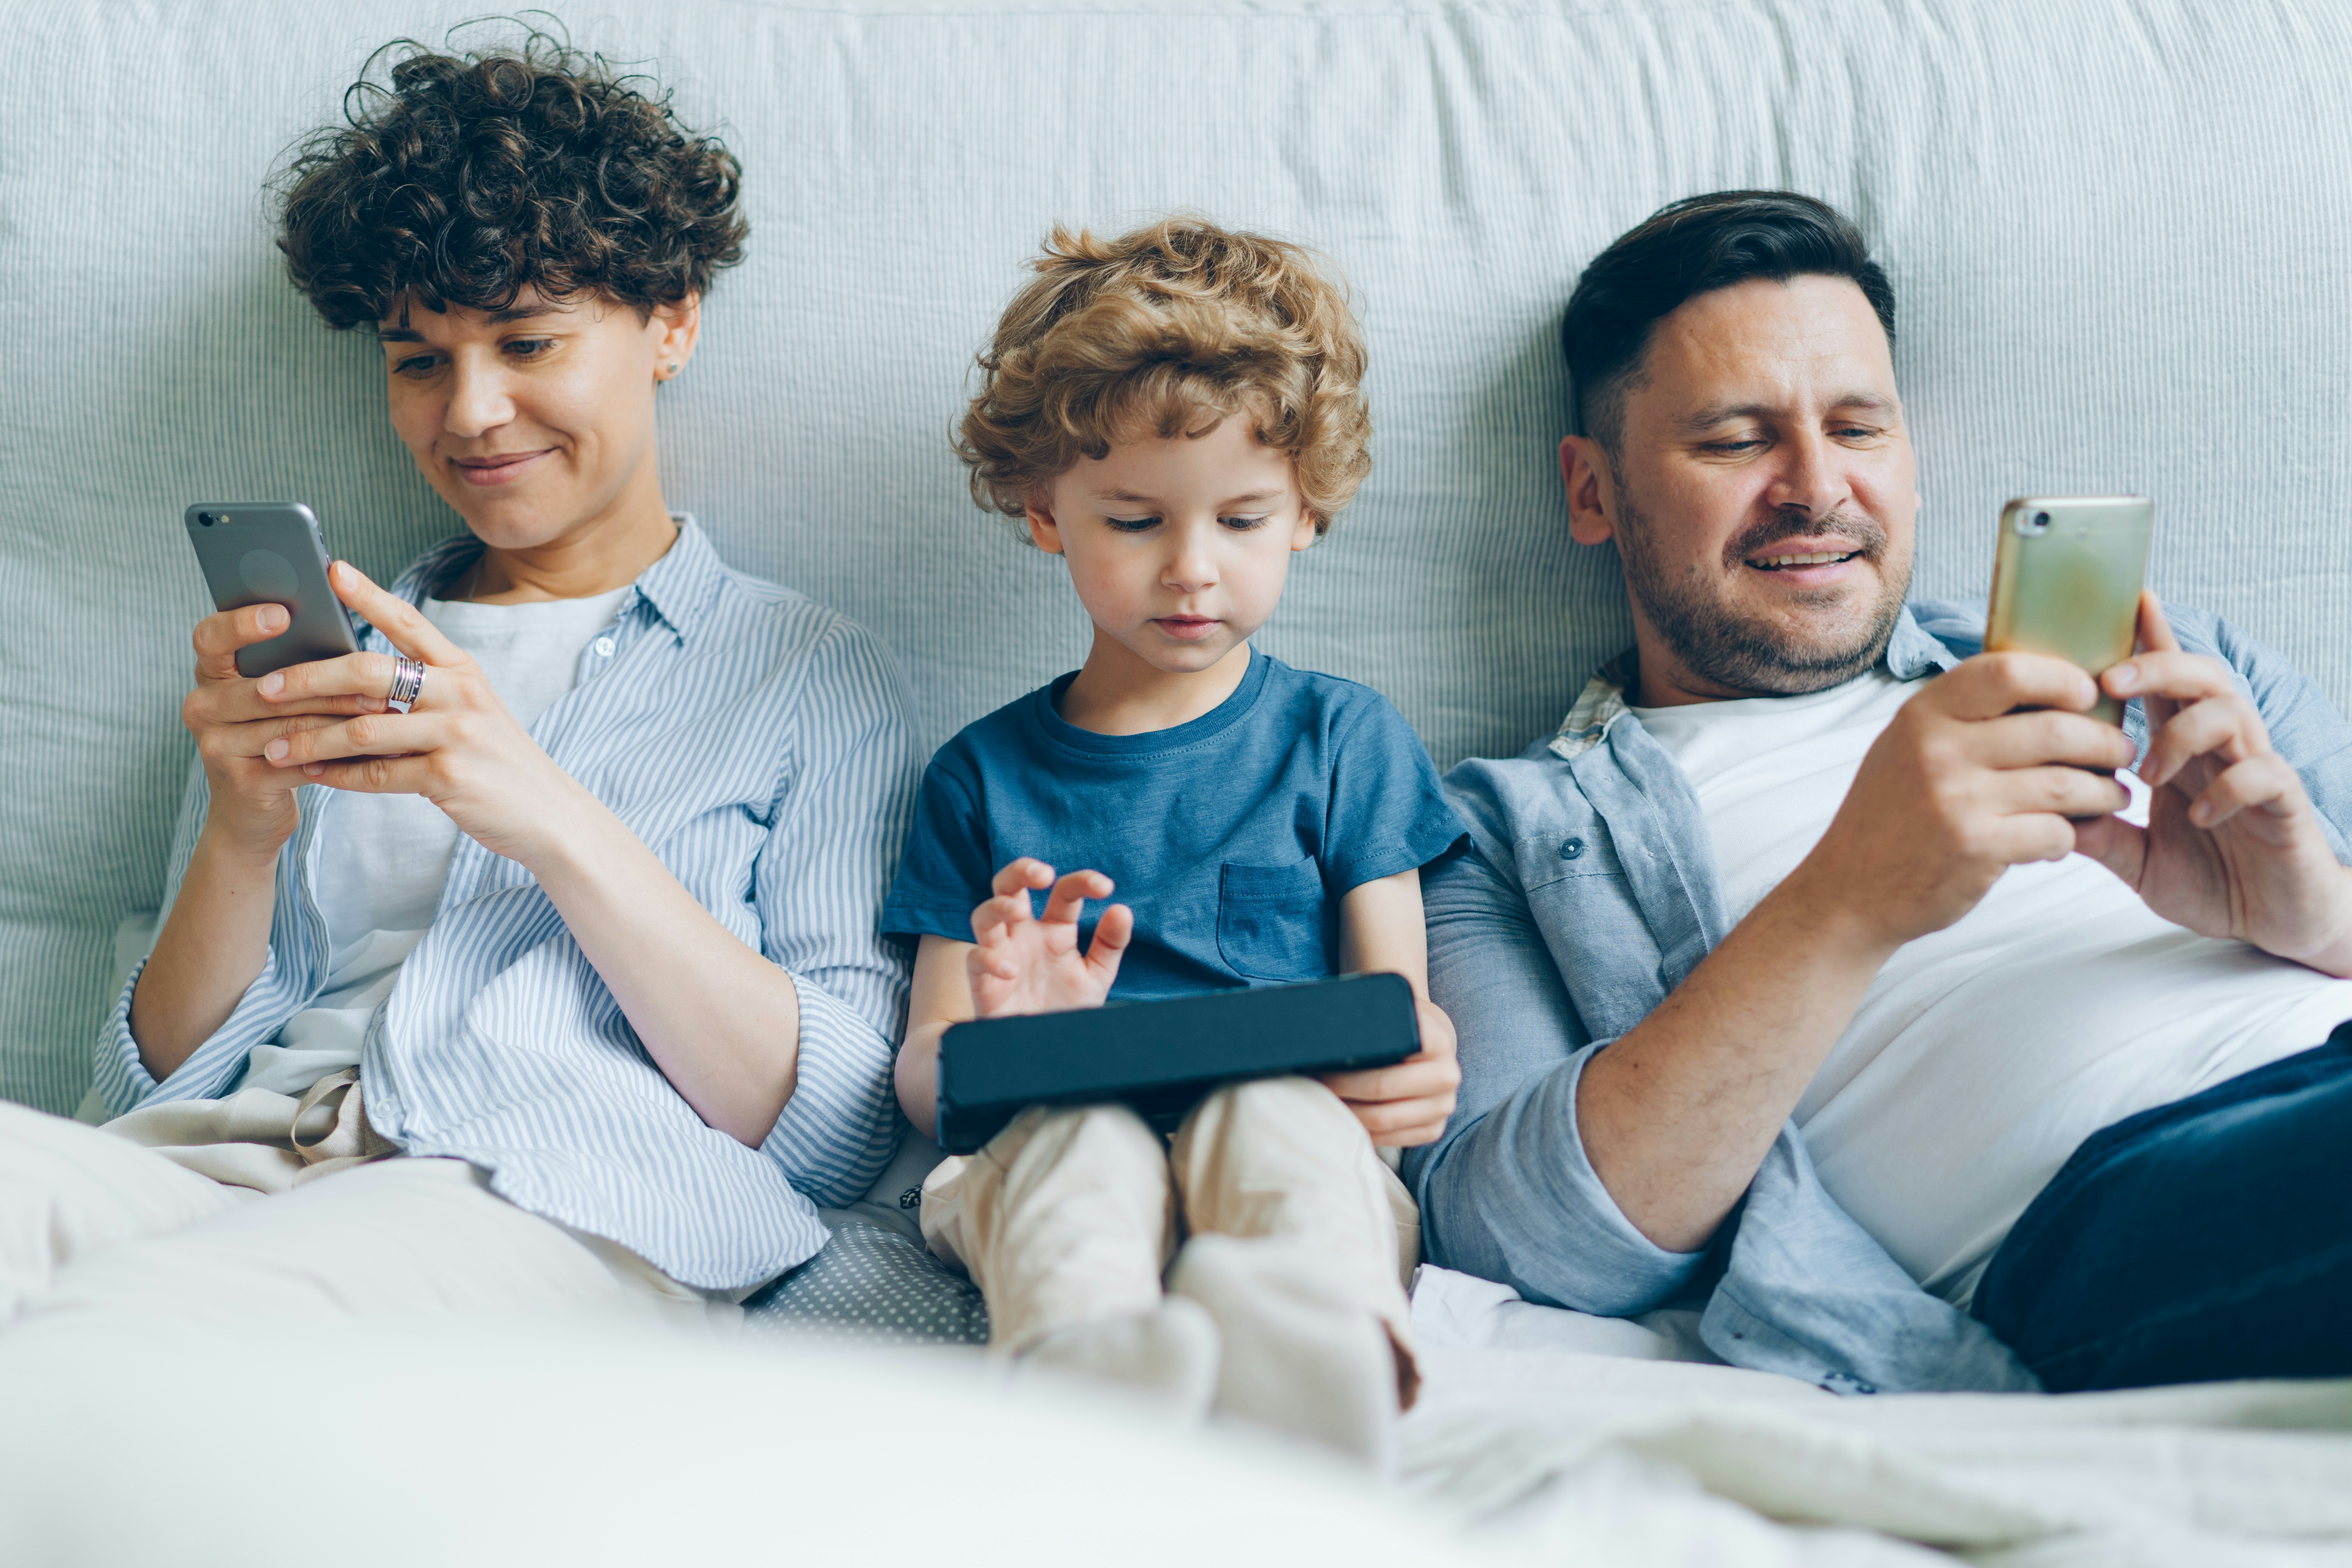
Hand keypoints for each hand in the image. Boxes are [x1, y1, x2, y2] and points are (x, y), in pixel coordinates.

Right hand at [181, 601, 393, 853]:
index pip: (211, 637)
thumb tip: (350, 634)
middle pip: (267, 687)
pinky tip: (374, 749)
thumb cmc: (279, 736)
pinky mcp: (241, 780)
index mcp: (210, 674)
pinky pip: (298, 760)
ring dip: (342, 718)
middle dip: (327, 682)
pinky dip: (339, 754)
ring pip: (289, 724)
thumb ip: (294, 666)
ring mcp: (215, 745)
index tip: (284, 613)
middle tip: (377, 673)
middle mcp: (202, 706)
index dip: (242, 624)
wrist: (251, 811)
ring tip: (386, 709)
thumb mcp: (279, 698)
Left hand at [254, 560, 588, 862]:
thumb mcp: (470, 712)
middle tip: (266, 687)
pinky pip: (378, 774)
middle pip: (370, 672)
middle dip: (311, 678)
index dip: (369, 595)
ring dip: (311, 739)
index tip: (330, 570)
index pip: (409, 621)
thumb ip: (423, 692)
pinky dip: (339, 776)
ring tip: (272, 747)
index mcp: (463, 670)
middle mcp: (461, 693)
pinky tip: (313, 776)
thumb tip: (350, 681)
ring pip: (365, 728)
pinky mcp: (450, 776)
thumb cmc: (497, 760)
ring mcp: (457, 734)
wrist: (548, 814)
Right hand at [965, 858, 1132, 1017]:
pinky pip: (975, 960)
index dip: (1082, 881)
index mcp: (1054, 930)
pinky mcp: (984, 983)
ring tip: (1018, 911)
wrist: (1046, 1053)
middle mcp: (1024, 936)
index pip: (1064, 893)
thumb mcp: (1096, 976)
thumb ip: (1109, 944)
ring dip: (998, 906)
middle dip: (1021, 871)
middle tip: (1044, 874)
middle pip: (1009, 887)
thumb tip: (1122, 909)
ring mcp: (1001, 955)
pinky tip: (1011, 970)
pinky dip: (990, 960)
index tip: (1105, 887)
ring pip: (984, 916)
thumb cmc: (1066, 1009)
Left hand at [1321, 997, 1459, 1147]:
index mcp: (1437, 1040)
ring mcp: (1444, 1106)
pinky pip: (1392, 1139)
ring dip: (1347, 1112)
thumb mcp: (1394, 1013)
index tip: (1321, 1061)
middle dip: (1340, 1088)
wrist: (1433, 1045)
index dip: (1349, 1059)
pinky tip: (1344, 1118)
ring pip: (1384, 1120)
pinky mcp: (1435, 1129)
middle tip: (1314, 1083)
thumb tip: (1324, 1034)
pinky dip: (1362, 1131)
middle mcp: (1447, 1075)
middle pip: (1381, 1089)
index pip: (1391, 1052)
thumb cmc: (1402, 1027)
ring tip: (1323, 1101)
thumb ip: (1372, 1019)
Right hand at [1781, 652, 2137, 949]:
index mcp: (1923, 715)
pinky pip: (2055, 832)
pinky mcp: (1976, 848)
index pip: (2007, 671)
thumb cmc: (1890, 815)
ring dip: (2103, 792)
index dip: (2061, 678)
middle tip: (2120, 753)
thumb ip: (1959, 716)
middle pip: (2053, 729)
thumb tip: (2041, 685)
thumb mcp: (1906, 746)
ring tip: (2112, 796)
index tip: (2086, 694)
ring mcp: (1957, 800)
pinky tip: (2065, 837)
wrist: (1850, 891)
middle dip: (2103, 743)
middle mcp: (1938, 751)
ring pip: (2065, 784)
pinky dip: (2071, 836)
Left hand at [2073, 594, 2351, 974]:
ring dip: (2180, 733)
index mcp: (2185, 751)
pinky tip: (2198, 817)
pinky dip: (2226, 788)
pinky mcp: (2285, 803)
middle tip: (2110, 682)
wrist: (2277, 921)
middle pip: (2200, 676)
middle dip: (2155, 666)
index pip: (2165, 683)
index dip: (2150, 639)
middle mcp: (2222, 748)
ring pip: (2230, 711)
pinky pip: (2263, 772)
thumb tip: (2040, 813)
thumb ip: (2097, 835)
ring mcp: (2256, 770)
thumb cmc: (2213, 880)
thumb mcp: (2138, 860)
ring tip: (2149, 776)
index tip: (2125, 600)